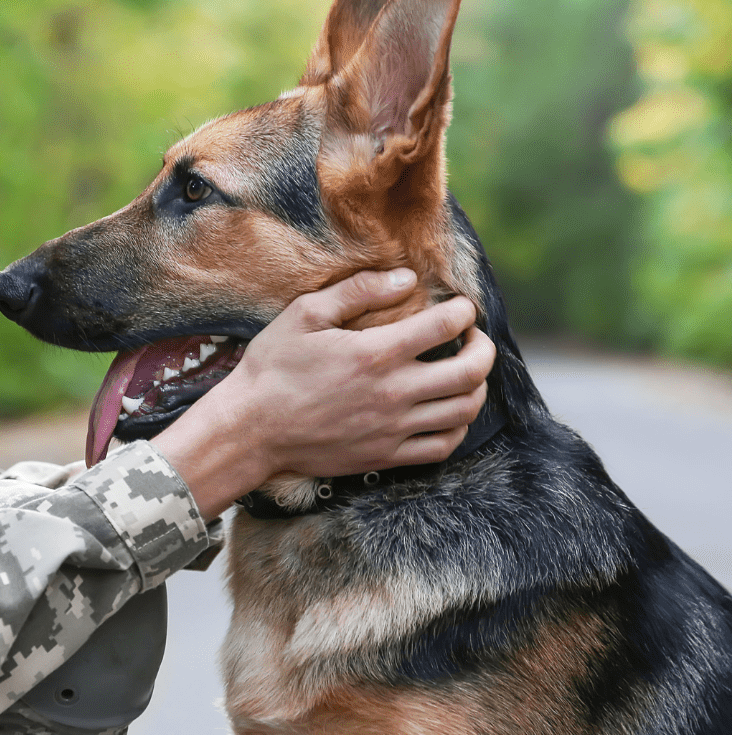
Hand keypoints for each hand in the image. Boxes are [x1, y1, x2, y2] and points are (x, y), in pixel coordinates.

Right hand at [153, 269, 494, 519]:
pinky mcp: (386, 456)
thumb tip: (405, 278)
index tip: (459, 307)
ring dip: (477, 386)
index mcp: (376, 353)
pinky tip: (448, 411)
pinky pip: (443, 446)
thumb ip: (357, 291)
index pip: (446, 327)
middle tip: (473, 337)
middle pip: (470, 372)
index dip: (462, 311)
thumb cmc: (272, 367)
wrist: (251, 429)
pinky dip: (458, 426)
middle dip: (482, 348)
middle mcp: (394, 393)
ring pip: (464, 410)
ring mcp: (393, 428)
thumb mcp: (304, 314)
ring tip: (467, 372)